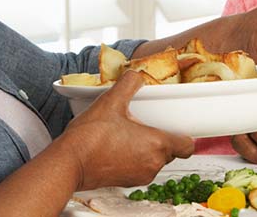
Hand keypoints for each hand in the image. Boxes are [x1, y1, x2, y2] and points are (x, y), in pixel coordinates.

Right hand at [62, 72, 194, 188]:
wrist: (69, 163)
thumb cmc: (90, 138)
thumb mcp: (111, 102)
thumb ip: (128, 84)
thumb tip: (135, 75)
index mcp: (156, 145)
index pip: (188, 145)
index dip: (184, 134)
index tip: (174, 125)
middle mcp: (152, 164)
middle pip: (172, 152)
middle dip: (163, 138)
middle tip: (147, 123)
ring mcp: (140, 176)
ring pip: (156, 161)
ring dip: (149, 149)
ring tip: (131, 133)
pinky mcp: (128, 182)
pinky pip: (141, 169)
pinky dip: (136, 158)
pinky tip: (120, 145)